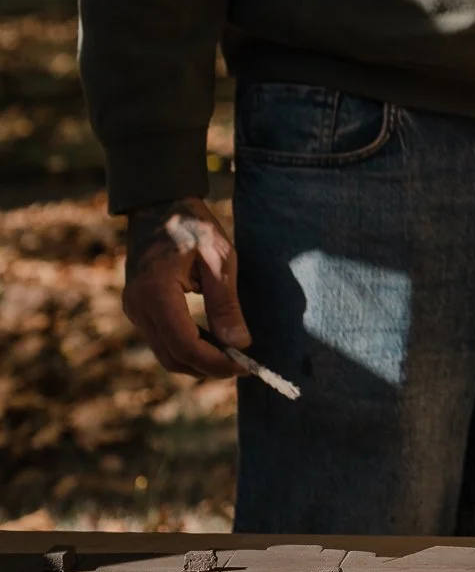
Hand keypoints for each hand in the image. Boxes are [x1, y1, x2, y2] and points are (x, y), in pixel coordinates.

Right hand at [123, 196, 250, 379]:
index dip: (215, 362)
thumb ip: (226, 304)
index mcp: (156, 293)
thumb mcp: (218, 258)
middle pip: (173, 357)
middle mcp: (138, 307)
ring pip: (166, 353)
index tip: (244, 364)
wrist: (158, 204)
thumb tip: (240, 344)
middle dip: (207, 367)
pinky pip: (162, 339)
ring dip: (198, 360)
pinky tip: (213, 340)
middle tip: (242, 364)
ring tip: (231, 354)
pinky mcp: (138, 308)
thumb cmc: (191, 226)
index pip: (185, 346)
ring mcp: (134, 309)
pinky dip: (187, 347)